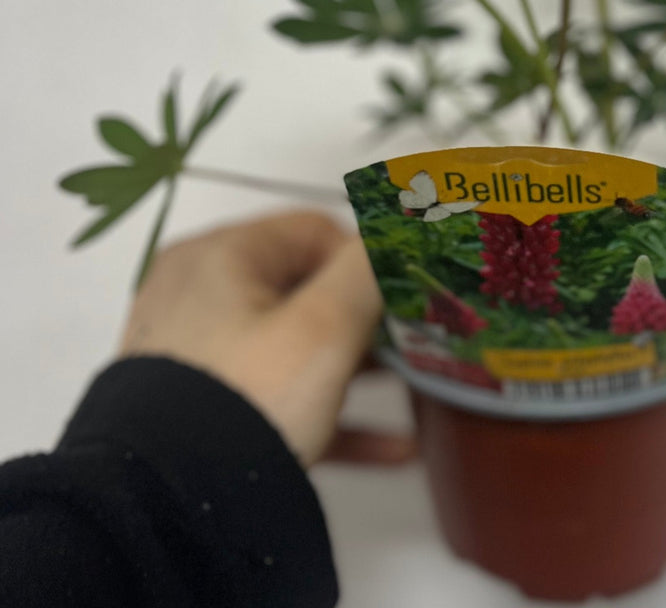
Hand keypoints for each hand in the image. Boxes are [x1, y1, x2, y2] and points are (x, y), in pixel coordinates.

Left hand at [120, 210, 413, 467]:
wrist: (170, 513)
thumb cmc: (251, 397)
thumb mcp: (323, 327)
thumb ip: (368, 269)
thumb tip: (397, 231)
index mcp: (219, 256)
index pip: (314, 232)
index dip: (368, 262)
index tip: (406, 300)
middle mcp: (198, 293)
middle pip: (304, 288)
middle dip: (367, 317)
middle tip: (416, 341)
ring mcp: (195, 354)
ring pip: (294, 346)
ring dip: (357, 367)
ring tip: (412, 388)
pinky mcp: (198, 410)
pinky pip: (276, 395)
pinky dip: (329, 410)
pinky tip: (392, 445)